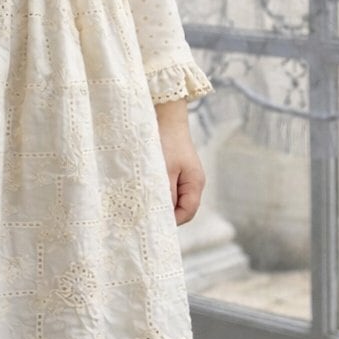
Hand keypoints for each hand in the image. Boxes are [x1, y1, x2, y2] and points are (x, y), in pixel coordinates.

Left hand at [155, 98, 204, 225]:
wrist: (165, 117)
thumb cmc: (166, 141)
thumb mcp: (164, 170)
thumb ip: (165, 194)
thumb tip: (162, 215)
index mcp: (195, 183)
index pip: (187, 212)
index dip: (172, 220)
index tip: (152, 222)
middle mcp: (193, 183)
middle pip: (181, 208)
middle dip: (165, 213)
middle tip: (144, 214)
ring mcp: (185, 178)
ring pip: (173, 199)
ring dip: (160, 201)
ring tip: (143, 201)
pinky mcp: (176, 172)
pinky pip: (168, 189)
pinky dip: (158, 192)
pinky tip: (145, 189)